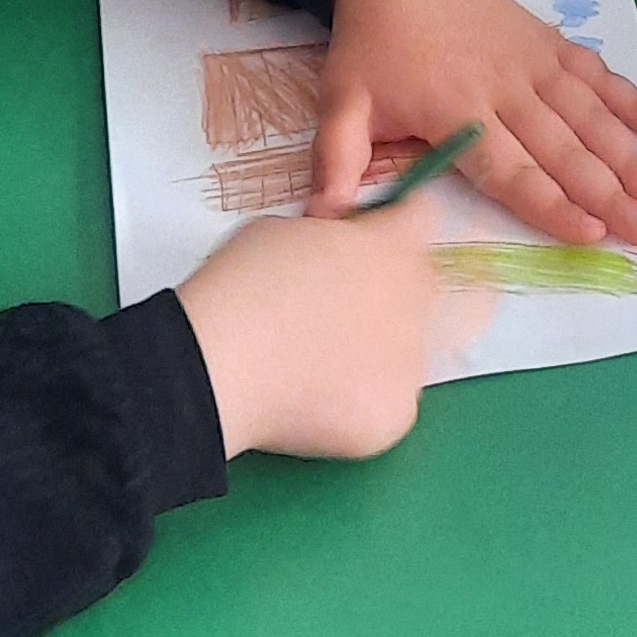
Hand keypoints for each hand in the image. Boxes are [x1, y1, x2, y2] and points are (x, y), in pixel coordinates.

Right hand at [179, 206, 447, 458]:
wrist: (217, 364)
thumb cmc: (239, 289)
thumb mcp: (282, 231)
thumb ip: (327, 235)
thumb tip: (332, 254)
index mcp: (393, 244)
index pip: (420, 219)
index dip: (390, 228)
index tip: (364, 244)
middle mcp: (416, 300)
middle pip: (417, 288)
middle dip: (383, 293)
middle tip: (328, 312)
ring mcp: (411, 364)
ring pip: (403, 353)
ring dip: (372, 352)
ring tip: (311, 363)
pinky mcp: (395, 416)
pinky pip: (385, 404)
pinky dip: (355, 403)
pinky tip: (313, 399)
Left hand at [309, 0, 636, 243]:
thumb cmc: (373, 45)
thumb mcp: (342, 100)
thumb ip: (338, 160)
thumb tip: (324, 220)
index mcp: (458, 110)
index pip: (512, 169)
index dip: (552, 204)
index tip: (591, 234)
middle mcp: (506, 90)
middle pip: (565, 150)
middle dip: (609, 194)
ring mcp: (535, 64)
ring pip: (591, 117)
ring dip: (631, 158)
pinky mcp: (551, 43)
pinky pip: (598, 75)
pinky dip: (634, 101)